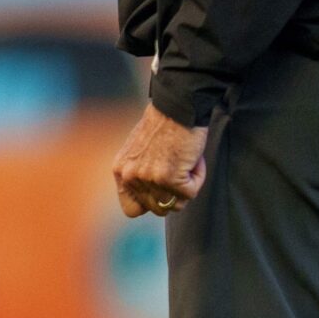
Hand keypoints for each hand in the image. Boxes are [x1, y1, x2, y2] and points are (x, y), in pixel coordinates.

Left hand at [113, 102, 208, 217]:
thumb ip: (141, 176)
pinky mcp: (170, 179)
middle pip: (158, 210)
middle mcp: (131, 177)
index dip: (150, 204)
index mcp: (121, 171)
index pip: (131, 210)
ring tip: (185, 162)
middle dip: (173, 194)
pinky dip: (198, 178)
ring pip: (177, 205)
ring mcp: (150, 179)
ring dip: (187, 186)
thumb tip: (154, 200)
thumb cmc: (164, 127)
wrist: (177, 107)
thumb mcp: (139, 153)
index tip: (162, 191)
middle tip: (178, 169)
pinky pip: (192, 193)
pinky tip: (192, 159)